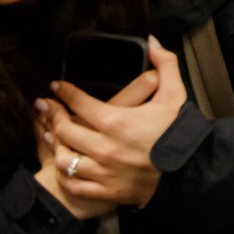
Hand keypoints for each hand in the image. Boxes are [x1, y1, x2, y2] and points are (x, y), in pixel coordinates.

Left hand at [44, 37, 187, 208]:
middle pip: (65, 129)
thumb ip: (165, 65)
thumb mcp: (175, 95)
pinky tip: (65, 163)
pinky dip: (66, 174)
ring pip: (64, 159)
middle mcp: (105, 148)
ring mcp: (103, 172)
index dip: (64, 91)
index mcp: (117, 122)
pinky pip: (74, 184)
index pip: (79, 102)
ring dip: (55, 145)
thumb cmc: (177, 135)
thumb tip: (151, 41)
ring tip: (49, 134)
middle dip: (51, 114)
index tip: (56, 86)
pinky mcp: (106, 192)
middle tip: (45, 105)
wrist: (188, 173)